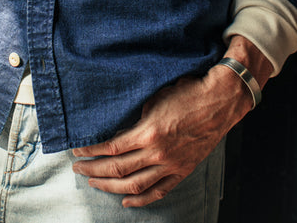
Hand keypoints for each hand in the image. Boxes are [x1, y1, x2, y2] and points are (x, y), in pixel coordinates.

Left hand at [72, 37, 271, 207]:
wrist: (219, 102)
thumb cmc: (187, 93)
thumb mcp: (155, 97)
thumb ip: (136, 116)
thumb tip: (118, 126)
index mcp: (149, 132)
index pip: (112, 148)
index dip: (92, 150)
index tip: (77, 150)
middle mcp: (158, 153)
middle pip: (118, 169)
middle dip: (94, 170)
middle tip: (78, 169)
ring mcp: (170, 165)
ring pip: (134, 185)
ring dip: (110, 187)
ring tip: (94, 182)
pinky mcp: (182, 171)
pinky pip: (158, 192)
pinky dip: (141, 200)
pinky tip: (127, 202)